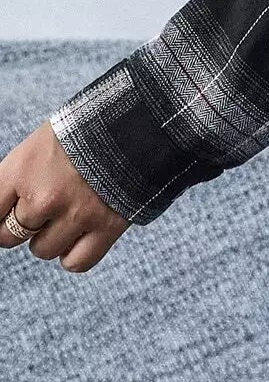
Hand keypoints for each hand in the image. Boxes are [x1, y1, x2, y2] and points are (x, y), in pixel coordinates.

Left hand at [0, 120, 130, 272]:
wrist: (142, 119)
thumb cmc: (87, 129)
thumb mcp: (41, 142)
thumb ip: (16, 177)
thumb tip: (3, 212)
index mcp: (23, 168)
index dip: (0, 212)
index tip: (10, 209)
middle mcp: (45, 195)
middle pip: (10, 236)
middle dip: (24, 223)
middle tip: (44, 203)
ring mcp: (76, 214)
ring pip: (42, 250)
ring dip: (51, 236)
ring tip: (69, 209)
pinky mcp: (106, 227)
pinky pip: (75, 262)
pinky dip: (75, 252)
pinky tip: (82, 231)